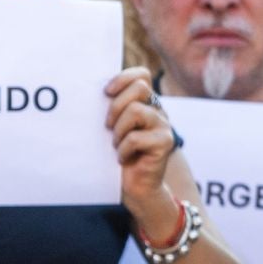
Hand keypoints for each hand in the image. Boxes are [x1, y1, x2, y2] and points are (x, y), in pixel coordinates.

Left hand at [106, 69, 173, 219]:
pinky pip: (136, 137)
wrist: (135, 188)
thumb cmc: (119, 157)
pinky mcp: (166, 143)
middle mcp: (158, 111)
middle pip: (139, 88)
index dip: (123, 78)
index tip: (106, 93)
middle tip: (107, 126)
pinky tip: (122, 159)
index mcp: (145, 103)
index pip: (141, 75)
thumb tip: (97, 93)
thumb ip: (113, 109)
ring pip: (135, 111)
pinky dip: (123, 149)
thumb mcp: (114, 128)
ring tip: (115, 145)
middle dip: (116, 106)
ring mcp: (164, 126)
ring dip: (118, 130)